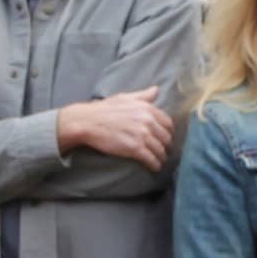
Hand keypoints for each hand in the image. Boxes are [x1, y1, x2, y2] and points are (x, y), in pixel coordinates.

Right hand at [53, 92, 175, 168]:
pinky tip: (155, 167)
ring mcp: (142, 135)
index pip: (167, 123)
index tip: (166, 138)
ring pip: (160, 150)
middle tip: (164, 151)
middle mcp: (148, 121)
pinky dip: (155, 165)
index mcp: (147, 108)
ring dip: (162, 157)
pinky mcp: (135, 149)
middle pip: (166, 138)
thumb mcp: (125, 98)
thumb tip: (156, 90)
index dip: (168, 132)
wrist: (88, 122)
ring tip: (160, 160)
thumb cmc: (105, 109)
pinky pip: (151, 159)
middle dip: (166, 146)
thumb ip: (143, 95)